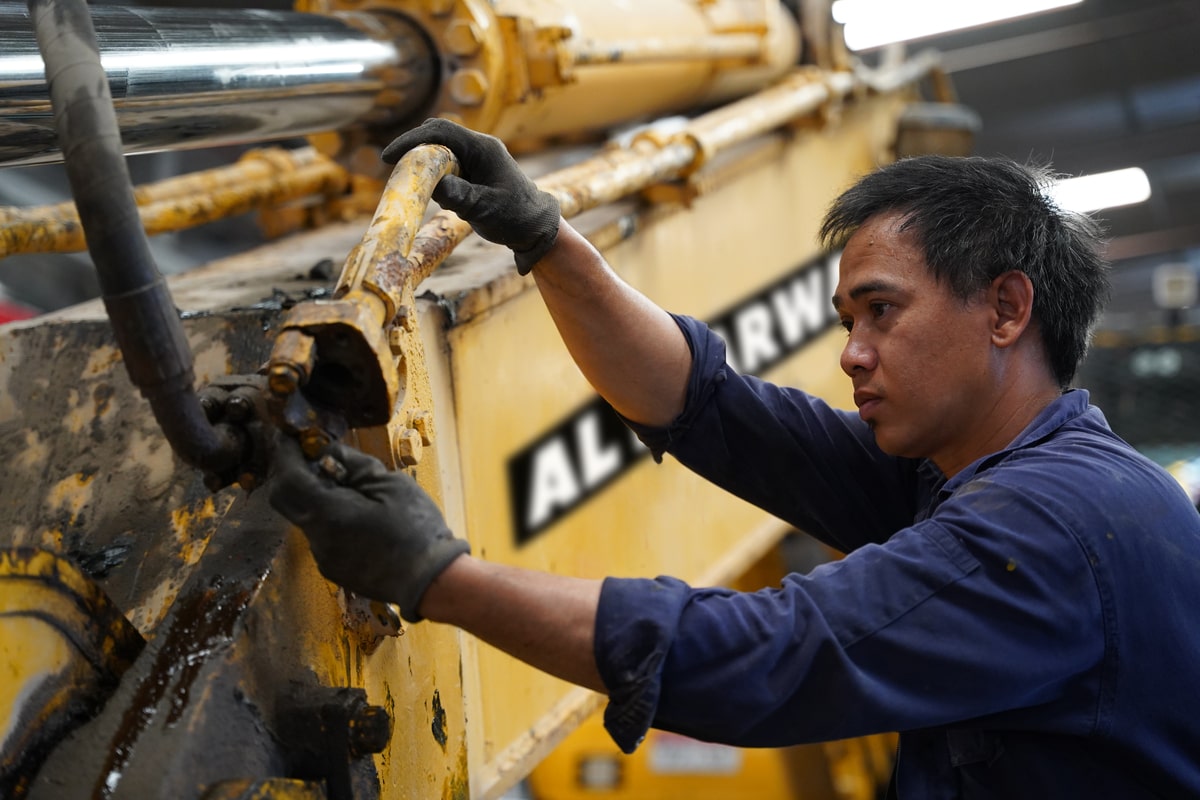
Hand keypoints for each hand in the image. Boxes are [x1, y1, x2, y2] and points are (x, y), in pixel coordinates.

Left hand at [268, 435, 468, 621]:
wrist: (431, 580)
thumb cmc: (416, 529)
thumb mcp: (390, 485)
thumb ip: (354, 466)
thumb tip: (328, 451)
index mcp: (328, 513)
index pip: (288, 477)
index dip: (287, 453)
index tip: (294, 437)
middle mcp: (316, 538)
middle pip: (284, 499)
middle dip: (292, 474)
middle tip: (314, 458)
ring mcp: (323, 557)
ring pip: (304, 518)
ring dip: (315, 497)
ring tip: (351, 490)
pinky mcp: (333, 569)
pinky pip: (320, 536)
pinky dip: (329, 519)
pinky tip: (359, 516)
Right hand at [382, 118, 560, 273]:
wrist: (536, 228)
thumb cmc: (516, 217)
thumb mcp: (485, 209)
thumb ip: (459, 195)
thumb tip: (433, 185)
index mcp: (483, 148)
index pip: (441, 131)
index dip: (411, 140)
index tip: (388, 156)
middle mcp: (479, 148)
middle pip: (437, 136)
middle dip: (415, 151)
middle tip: (399, 171)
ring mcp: (477, 159)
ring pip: (441, 153)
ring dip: (428, 168)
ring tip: (428, 192)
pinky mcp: (474, 172)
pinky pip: (448, 167)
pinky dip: (437, 179)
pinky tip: (444, 199)